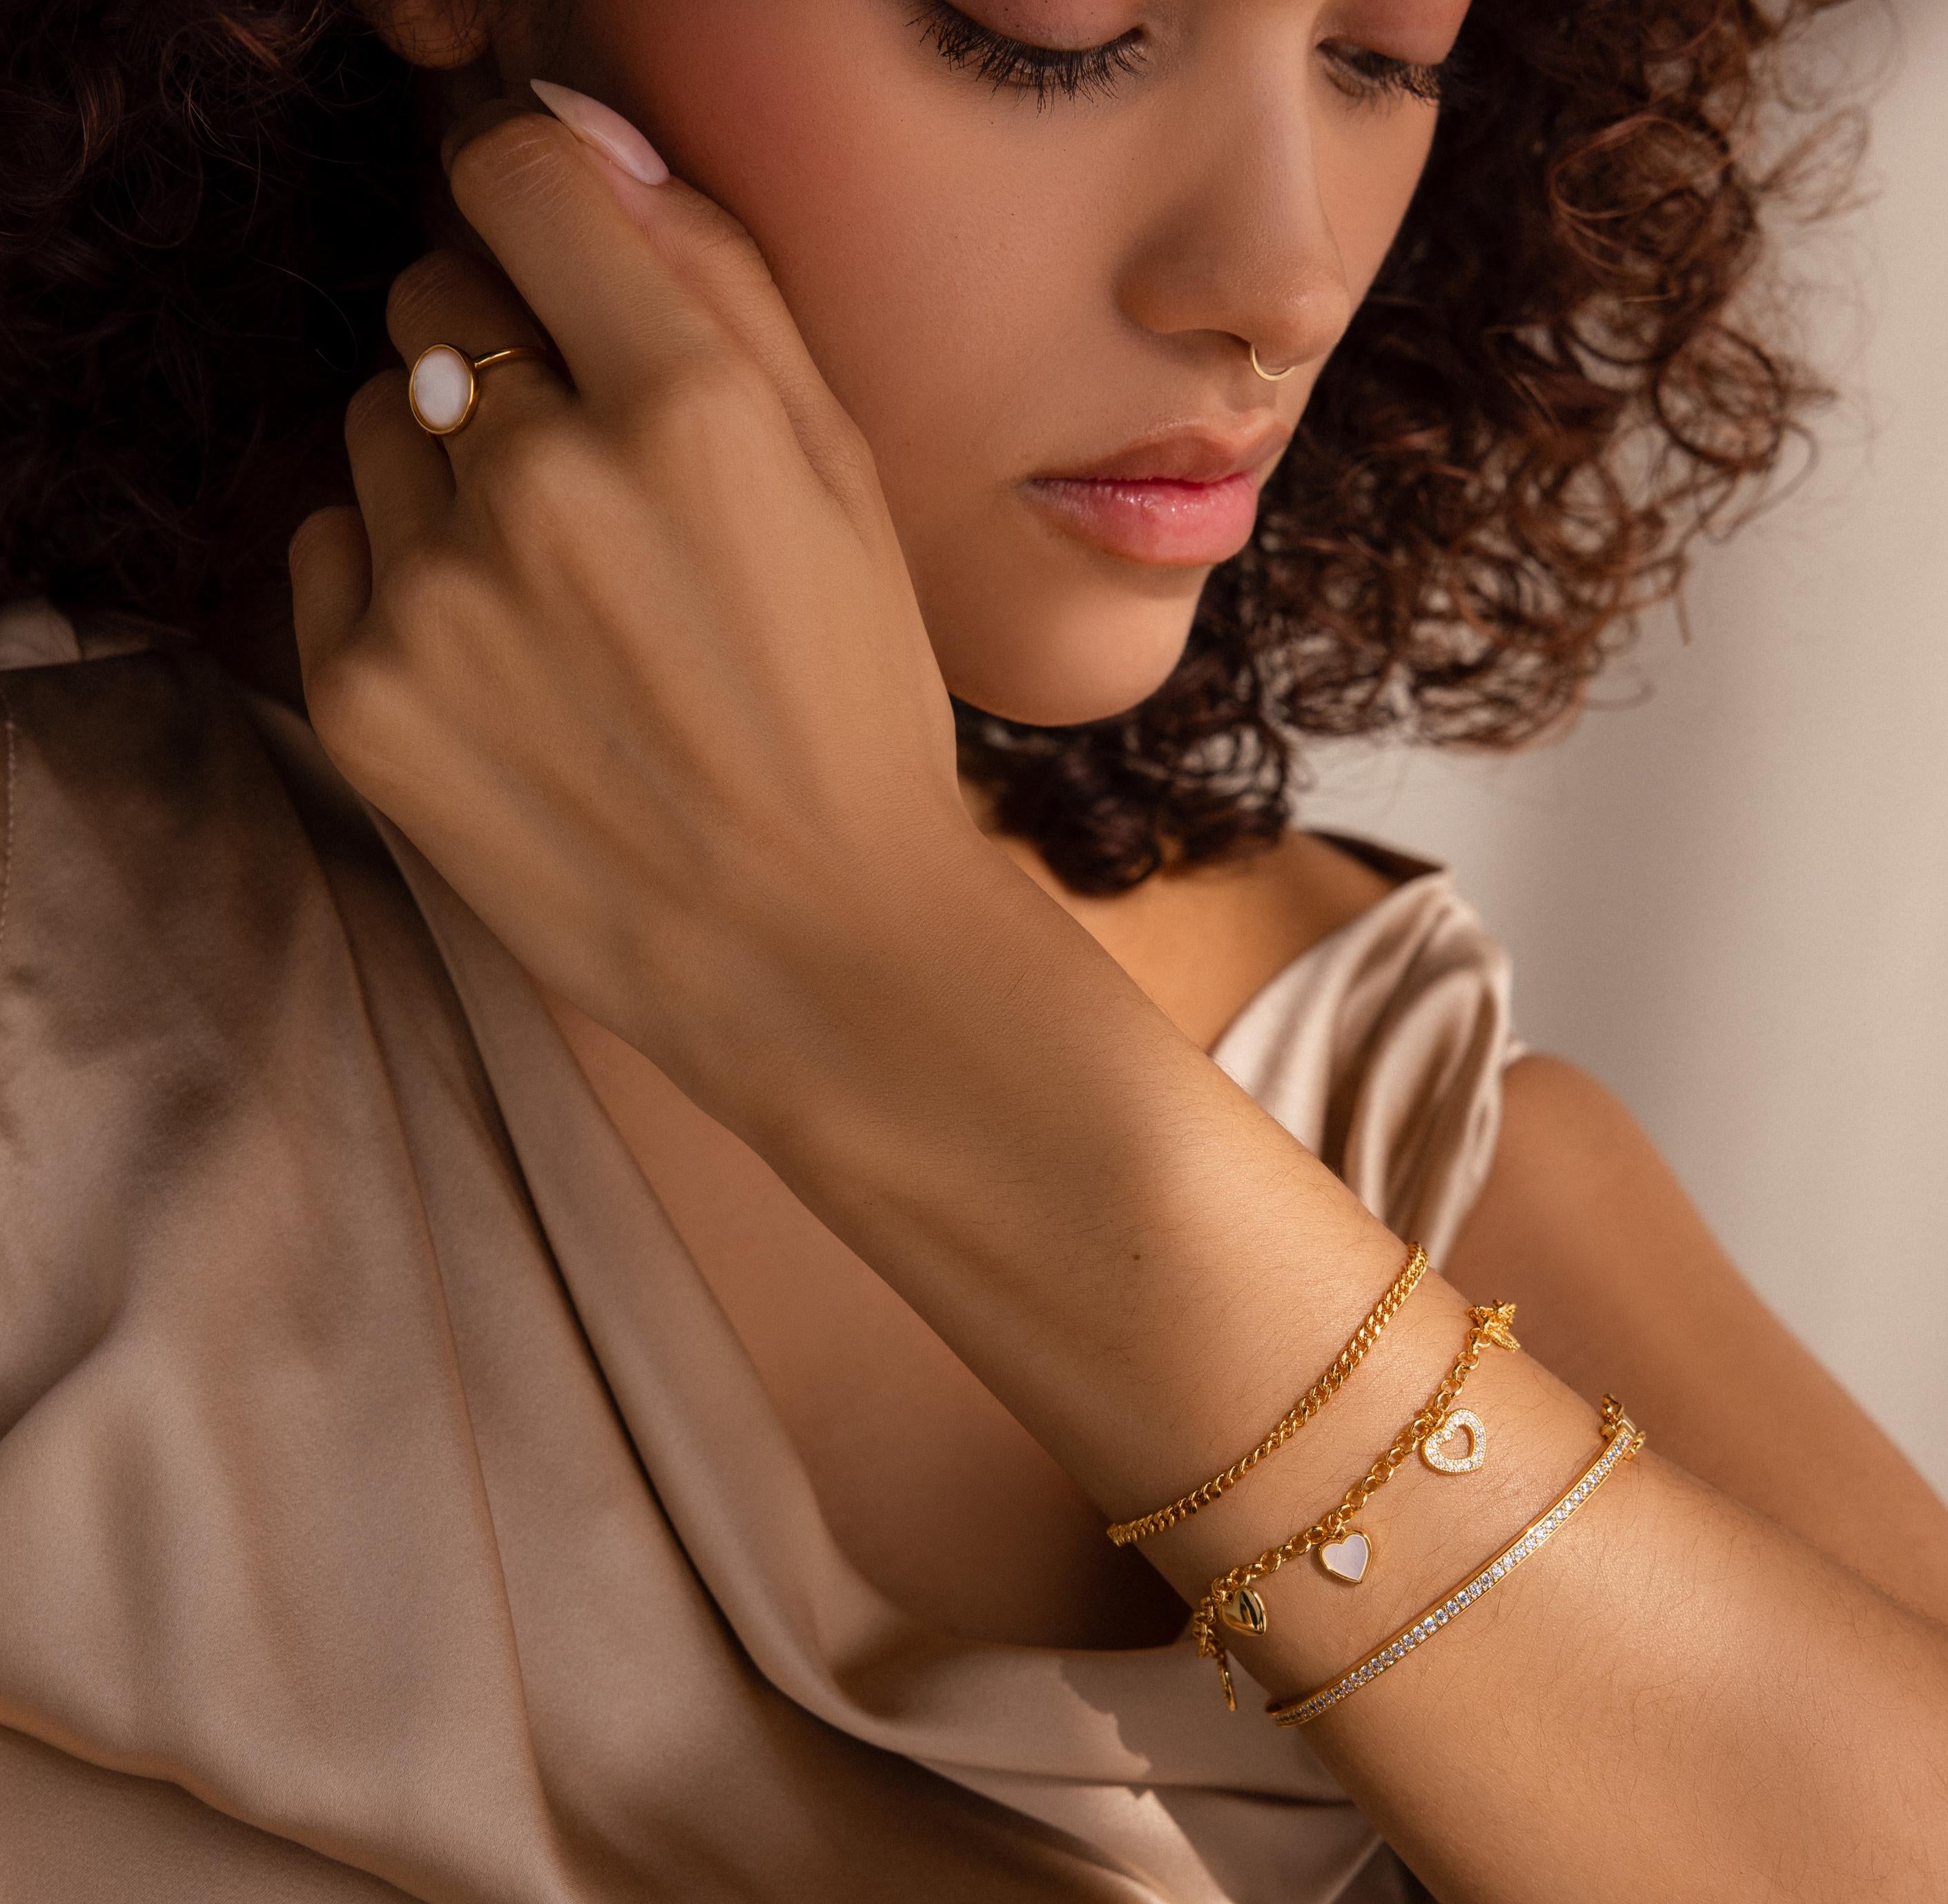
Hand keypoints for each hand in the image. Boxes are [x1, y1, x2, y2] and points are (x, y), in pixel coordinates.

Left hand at [288, 98, 981, 1134]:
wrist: (813, 951)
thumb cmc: (851, 717)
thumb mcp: (847, 489)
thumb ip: (726, 289)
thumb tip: (586, 140)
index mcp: (686, 409)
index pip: (516, 181)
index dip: (537, 208)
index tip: (559, 262)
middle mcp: (544, 479)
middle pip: (435, 300)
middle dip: (507, 359)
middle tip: (598, 499)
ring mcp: (438, 595)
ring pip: (378, 427)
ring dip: (449, 477)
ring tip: (556, 602)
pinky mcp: (363, 696)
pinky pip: (328, 549)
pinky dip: (397, 580)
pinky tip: (498, 666)